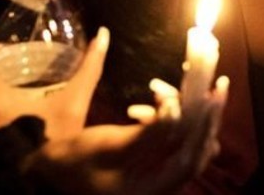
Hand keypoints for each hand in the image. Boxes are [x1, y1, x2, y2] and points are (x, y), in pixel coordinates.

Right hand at [30, 78, 227, 194]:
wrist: (47, 172)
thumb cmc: (74, 161)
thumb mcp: (110, 144)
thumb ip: (150, 132)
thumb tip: (179, 108)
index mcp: (154, 187)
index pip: (192, 155)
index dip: (206, 122)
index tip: (216, 90)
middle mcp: (162, 185)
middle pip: (195, 147)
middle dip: (201, 111)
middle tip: (211, 79)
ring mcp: (157, 176)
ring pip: (184, 141)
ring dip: (179, 112)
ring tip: (156, 89)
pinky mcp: (151, 165)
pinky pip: (170, 141)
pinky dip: (163, 121)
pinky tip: (142, 107)